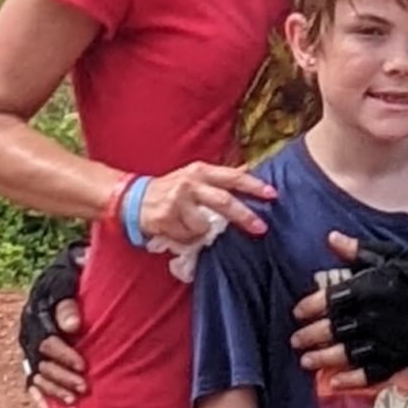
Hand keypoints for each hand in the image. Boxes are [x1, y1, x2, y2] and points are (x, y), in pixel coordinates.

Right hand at [16, 240, 83, 407]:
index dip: (63, 354)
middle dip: (62, 376)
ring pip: (37, 375)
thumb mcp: (66, 282)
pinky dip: (38, 397)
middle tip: (83, 385)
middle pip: (41, 362)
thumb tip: (73, 325)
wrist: (62, 281)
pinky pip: (31, 383)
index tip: (82, 364)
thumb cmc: (68, 280)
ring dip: (54, 389)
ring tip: (74, 399)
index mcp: (35, 314)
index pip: (46, 340)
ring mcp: (29, 349)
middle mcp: (29, 334)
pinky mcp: (33, 361)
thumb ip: (68, 301)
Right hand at [123, 158, 272, 271]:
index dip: (253, 186)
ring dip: (203, 232)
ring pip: (204, 226)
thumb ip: (221, 176)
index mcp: (200, 171)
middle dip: (244, 216)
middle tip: (261, 228)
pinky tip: (177, 230)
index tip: (272, 194)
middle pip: (223, 201)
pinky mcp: (166, 219)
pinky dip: (187, 239)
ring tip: (191, 226)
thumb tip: (249, 169)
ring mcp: (177, 201)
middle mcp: (190, 183)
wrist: (134, 198)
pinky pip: (188, 237)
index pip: (232, 177)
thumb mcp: (196, 175)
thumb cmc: (171, 188)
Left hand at [307, 236, 407, 382]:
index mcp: (365, 288)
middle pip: (332, 329)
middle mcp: (370, 316)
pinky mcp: (397, 356)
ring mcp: (383, 339)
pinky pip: (371, 372)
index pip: (329, 300)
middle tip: (296, 341)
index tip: (297, 313)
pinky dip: (352, 379)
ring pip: (346, 353)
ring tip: (307, 362)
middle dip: (311, 336)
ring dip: (324, 358)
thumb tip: (331, 238)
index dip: (310, 307)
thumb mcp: (386, 253)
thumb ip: (357, 250)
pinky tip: (336, 382)